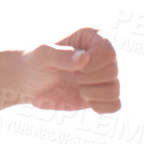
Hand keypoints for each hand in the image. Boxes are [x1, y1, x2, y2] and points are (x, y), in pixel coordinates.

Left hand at [4, 27, 120, 113]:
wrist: (28, 82)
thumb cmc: (34, 61)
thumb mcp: (42, 55)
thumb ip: (61, 55)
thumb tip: (84, 58)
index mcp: (91, 36)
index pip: (108, 52)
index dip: (92, 65)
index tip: (74, 68)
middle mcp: (101, 54)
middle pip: (113, 71)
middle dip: (89, 79)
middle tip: (72, 77)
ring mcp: (102, 75)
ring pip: (115, 89)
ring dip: (93, 94)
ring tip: (77, 87)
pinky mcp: (101, 93)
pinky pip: (115, 105)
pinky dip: (101, 107)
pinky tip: (85, 100)